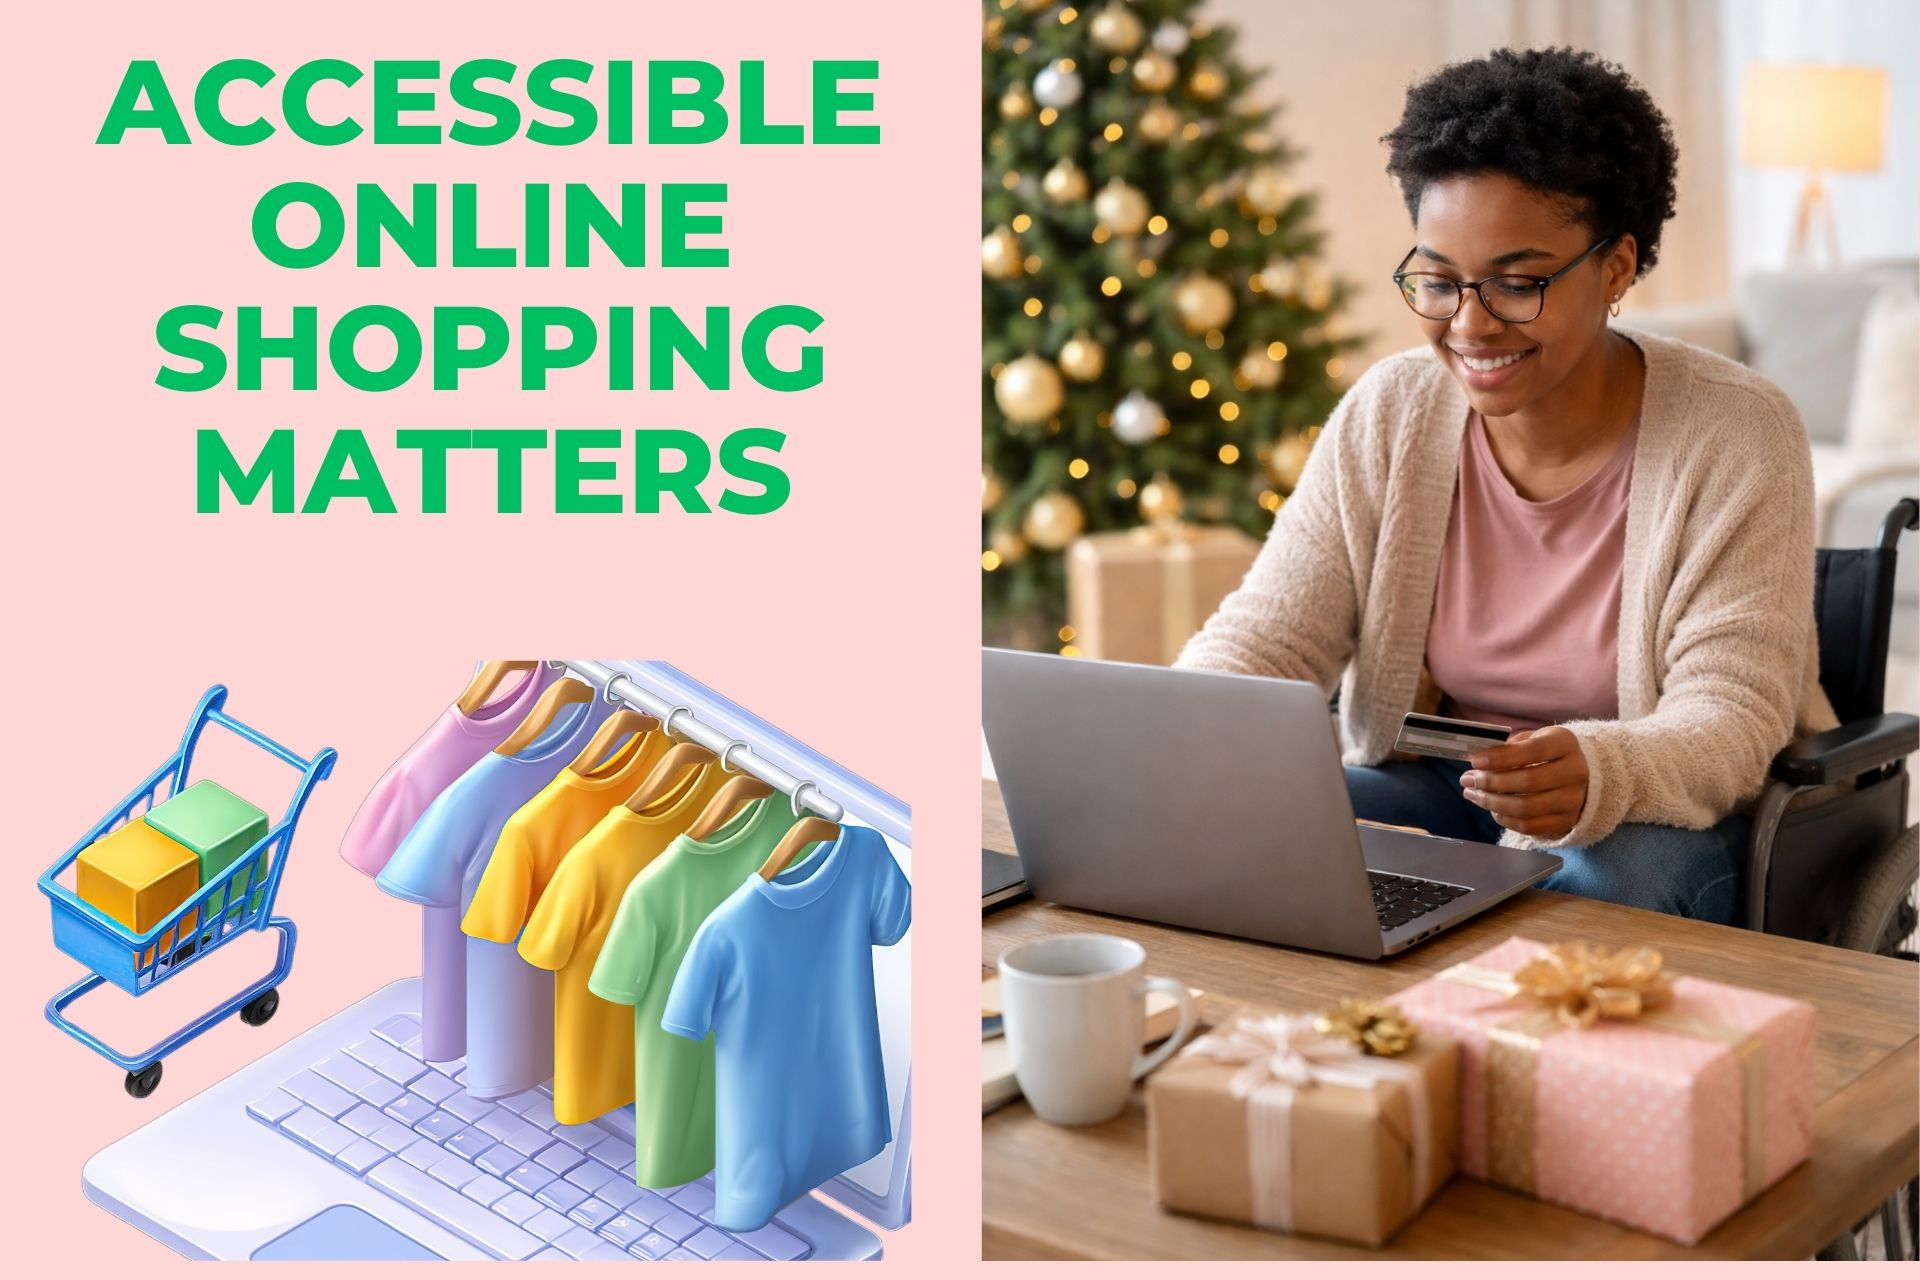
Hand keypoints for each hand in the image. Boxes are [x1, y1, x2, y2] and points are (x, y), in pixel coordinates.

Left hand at [1459, 725, 1588, 839]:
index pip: (1533, 751)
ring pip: (1526, 808)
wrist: (1576, 774)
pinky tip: (1493, 809)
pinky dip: (1505, 819)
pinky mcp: (1567, 821)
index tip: (1475, 761)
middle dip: (1491, 782)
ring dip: (1492, 802)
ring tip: (1473, 794)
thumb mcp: (1531, 739)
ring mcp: (1573, 800)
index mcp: (1565, 743)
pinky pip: (1530, 826)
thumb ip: (1508, 747)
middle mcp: (1575, 772)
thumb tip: (1478, 764)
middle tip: (1467, 780)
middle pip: (1528, 782)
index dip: (1501, 757)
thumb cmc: (1545, 753)